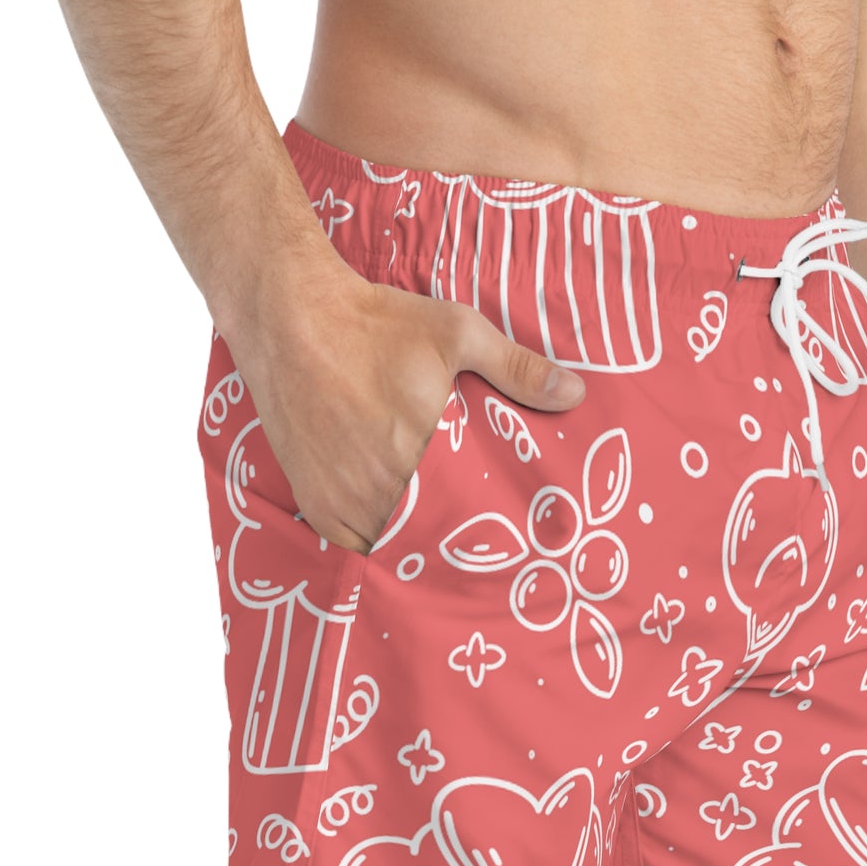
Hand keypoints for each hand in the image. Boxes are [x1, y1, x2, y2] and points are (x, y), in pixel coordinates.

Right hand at [223, 241, 585, 554]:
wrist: (291, 318)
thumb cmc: (378, 325)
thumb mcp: (457, 334)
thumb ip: (517, 369)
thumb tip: (575, 393)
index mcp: (422, 455)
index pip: (467, 521)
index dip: (485, 533)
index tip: (505, 538)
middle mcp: (379, 487)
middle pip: (427, 538)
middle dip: (451, 541)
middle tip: (477, 546)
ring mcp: (342, 499)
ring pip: (388, 547)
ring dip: (411, 545)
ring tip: (438, 544)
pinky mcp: (315, 501)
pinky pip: (351, 545)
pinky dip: (371, 542)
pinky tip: (393, 531)